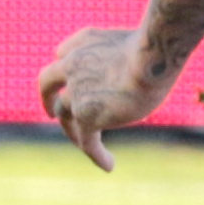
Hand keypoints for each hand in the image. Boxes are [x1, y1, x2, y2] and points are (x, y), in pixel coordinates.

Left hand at [38, 26, 169, 171]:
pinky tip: (109, 165)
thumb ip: (123, 50)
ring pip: (67, 115)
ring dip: (75, 132)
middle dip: (50, 99)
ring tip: (89, 147)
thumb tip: (128, 63)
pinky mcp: (86, 114)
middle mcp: (71, 65)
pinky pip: (87, 140)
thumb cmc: (153, 46)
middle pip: (50, 85)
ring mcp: (75, 91)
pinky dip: (96, 154)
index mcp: (81, 43)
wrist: (150, 57)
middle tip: (51, 112)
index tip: (68, 80)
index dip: (67, 67)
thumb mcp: (134, 39)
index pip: (63, 54)